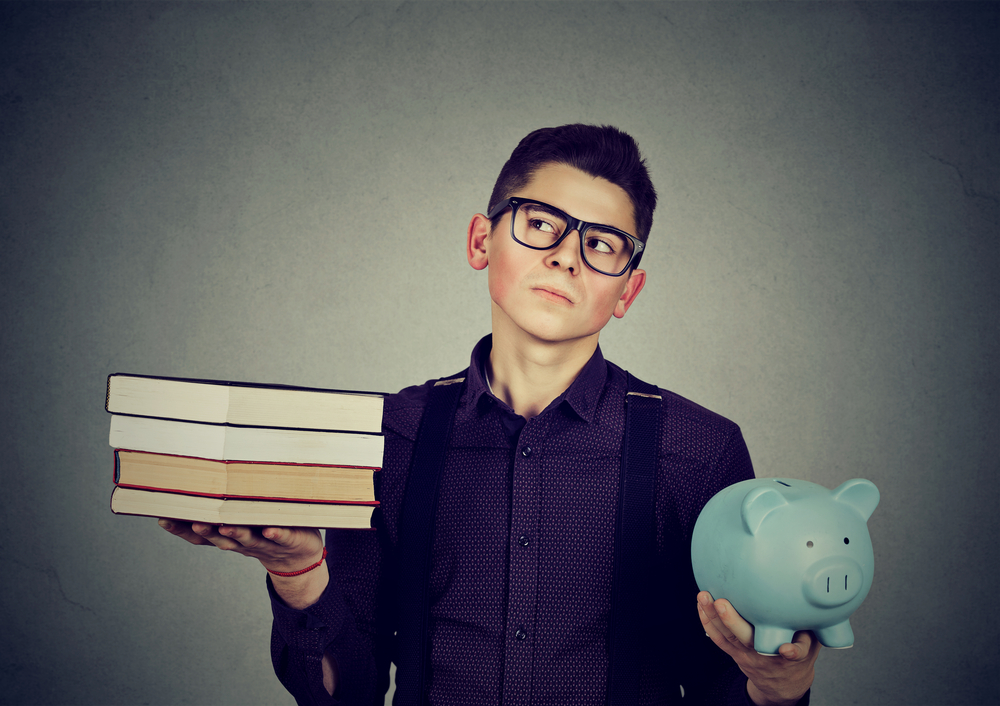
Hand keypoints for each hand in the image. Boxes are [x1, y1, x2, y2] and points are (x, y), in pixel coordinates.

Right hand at [157, 519, 323, 572]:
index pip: (201, 536)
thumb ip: (229, 503)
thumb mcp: (245, 519)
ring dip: (236, 533)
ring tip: (225, 526)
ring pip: (249, 539)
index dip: (182, 530)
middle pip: (221, 539)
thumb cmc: (267, 531)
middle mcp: (244, 543)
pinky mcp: (290, 540)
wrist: (299, 558)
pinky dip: (275, 534)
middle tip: (195, 520)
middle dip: (207, 531)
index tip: (163, 518)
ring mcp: (266, 543)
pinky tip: (269, 529)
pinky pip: (282, 537)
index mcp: (229, 537)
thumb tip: (209, 471)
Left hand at [697, 591, 818, 705]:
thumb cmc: (798, 652)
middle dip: (734, 622)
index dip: (794, 651)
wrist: (782, 683)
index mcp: (793, 653)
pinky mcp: (735, 653)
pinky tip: (701, 605)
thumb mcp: (812, 641)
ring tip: (704, 596)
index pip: (797, 653)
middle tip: (721, 603)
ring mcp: (748, 654)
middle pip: (750, 641)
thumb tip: (805, 594)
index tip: (788, 649)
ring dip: (713, 616)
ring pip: (729, 637)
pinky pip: (719, 639)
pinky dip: (708, 622)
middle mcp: (768, 654)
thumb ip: (809, 622)